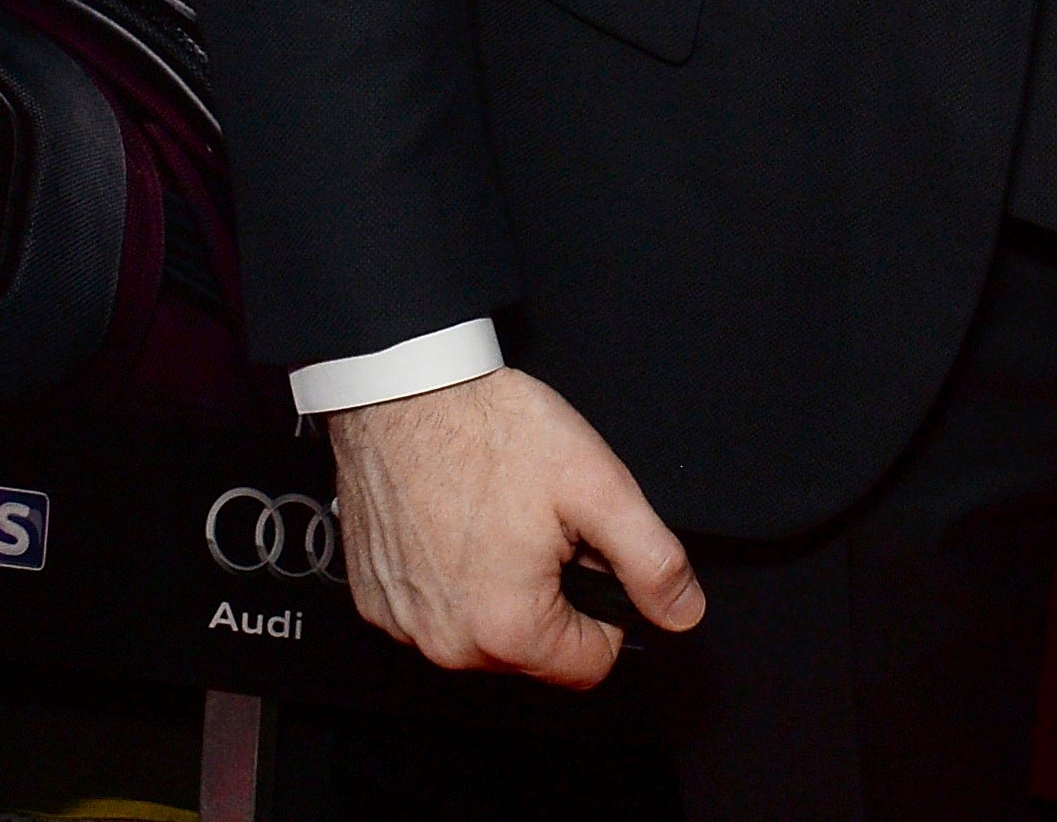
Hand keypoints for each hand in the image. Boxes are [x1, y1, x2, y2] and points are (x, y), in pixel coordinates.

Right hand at [330, 367, 704, 689]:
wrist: (403, 391)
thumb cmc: (491, 430)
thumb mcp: (599, 485)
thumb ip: (651, 560)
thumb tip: (682, 611)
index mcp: (508, 628)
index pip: (590, 665)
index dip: (606, 608)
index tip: (587, 554)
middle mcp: (447, 644)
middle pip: (534, 652)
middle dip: (552, 596)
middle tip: (542, 525)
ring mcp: (403, 625)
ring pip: (484, 634)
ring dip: (501, 590)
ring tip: (498, 518)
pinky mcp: (374, 602)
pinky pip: (436, 613)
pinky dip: (453, 580)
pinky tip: (454, 525)